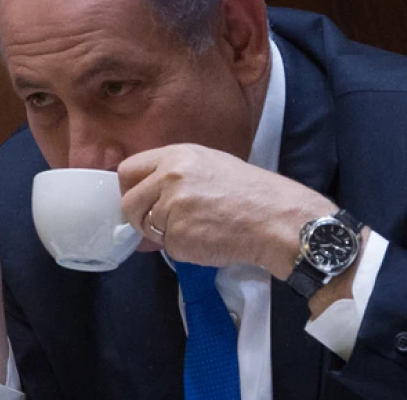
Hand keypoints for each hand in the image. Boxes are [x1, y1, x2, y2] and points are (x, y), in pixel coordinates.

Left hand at [118, 143, 336, 278]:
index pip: (127, 170)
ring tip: (196, 228)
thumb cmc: (251, 193)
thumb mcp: (209, 164)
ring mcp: (173, 207)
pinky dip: (182, 249)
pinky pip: (167, 247)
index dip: (130, 189)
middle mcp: (169, 177)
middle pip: (129, 203)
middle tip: (162, 223)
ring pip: (147, 227)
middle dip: (140, 217)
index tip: (139, 200)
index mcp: (175, 156)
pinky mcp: (179, 235)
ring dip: (164, 234)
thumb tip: (145, 192)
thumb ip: (173, 174)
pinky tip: (207, 239)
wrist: (279, 219)